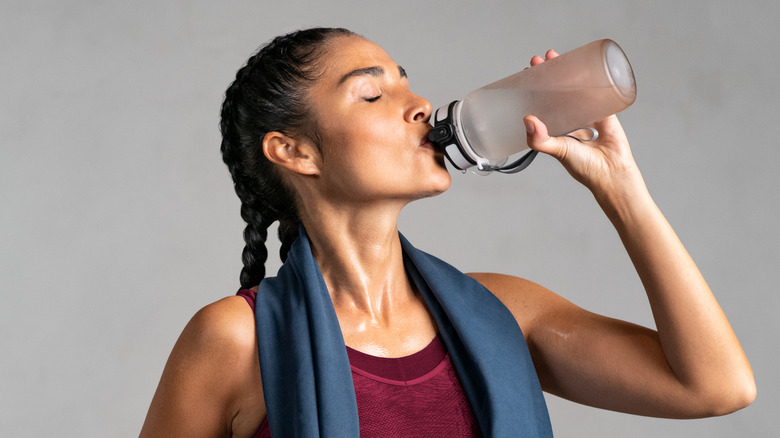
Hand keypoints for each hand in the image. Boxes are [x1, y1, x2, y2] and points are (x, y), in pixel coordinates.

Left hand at [524, 50, 640, 197]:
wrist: (613, 173)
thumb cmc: (584, 167)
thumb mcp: (557, 150)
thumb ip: (541, 139)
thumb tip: (527, 119)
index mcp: (555, 127)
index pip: (540, 102)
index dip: (533, 88)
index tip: (526, 73)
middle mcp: (569, 118)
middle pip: (556, 90)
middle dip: (547, 73)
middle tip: (539, 59)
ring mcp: (587, 113)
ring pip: (574, 87)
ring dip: (566, 70)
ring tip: (554, 56)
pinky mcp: (605, 110)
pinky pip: (597, 90)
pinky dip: (591, 77)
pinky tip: (585, 63)